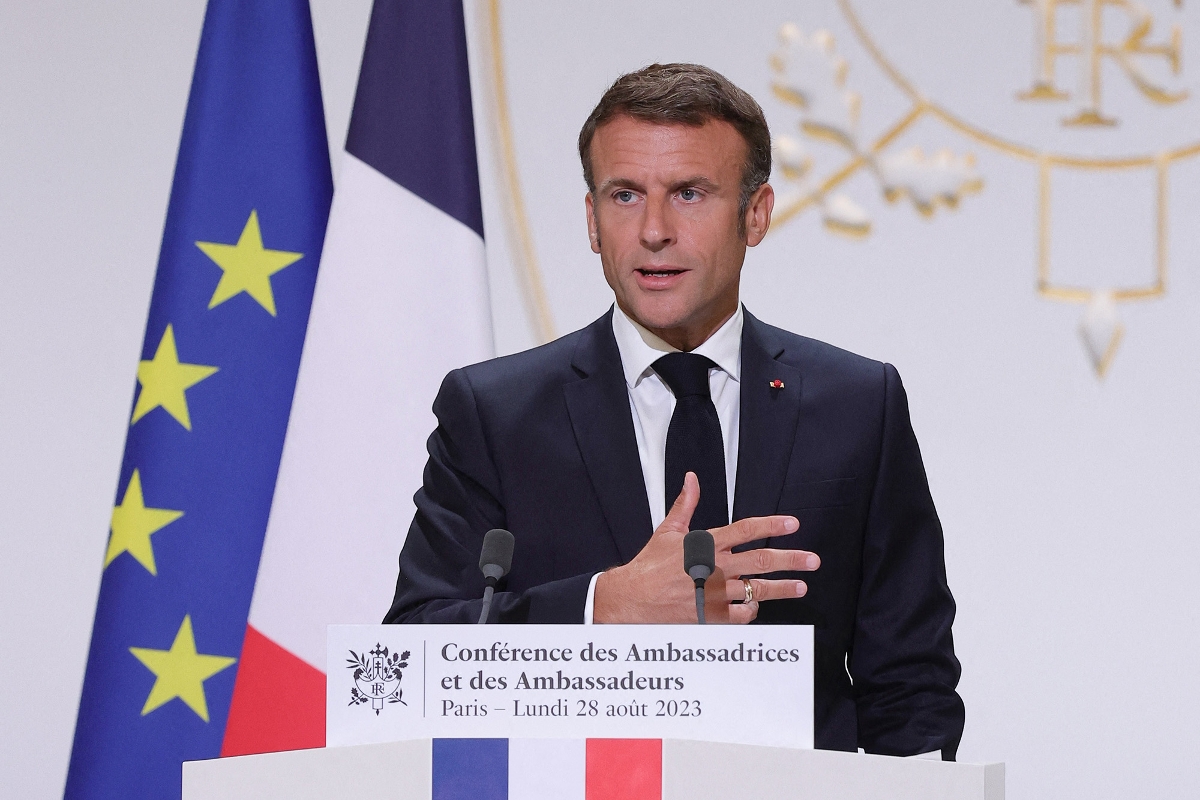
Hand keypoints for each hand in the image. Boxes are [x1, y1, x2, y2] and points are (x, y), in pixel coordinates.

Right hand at [593, 472, 819, 623]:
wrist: (631, 600)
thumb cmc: (648, 565)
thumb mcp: (667, 530)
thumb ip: (685, 503)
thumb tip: (692, 478)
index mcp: (705, 544)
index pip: (746, 530)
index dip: (771, 526)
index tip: (792, 524)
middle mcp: (714, 568)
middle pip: (761, 561)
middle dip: (791, 560)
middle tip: (812, 560)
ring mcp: (714, 594)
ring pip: (757, 590)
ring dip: (782, 588)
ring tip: (800, 586)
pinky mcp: (710, 616)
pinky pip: (741, 614)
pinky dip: (752, 610)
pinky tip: (757, 606)